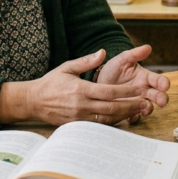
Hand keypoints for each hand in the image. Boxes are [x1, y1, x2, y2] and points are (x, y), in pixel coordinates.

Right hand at [0, 50, 147, 125]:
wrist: (32, 101)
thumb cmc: (51, 83)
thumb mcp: (67, 67)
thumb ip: (86, 61)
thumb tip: (102, 52)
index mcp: (80, 89)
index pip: (109, 92)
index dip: (126, 92)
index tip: (140, 90)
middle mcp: (81, 105)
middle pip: (111, 108)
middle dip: (130, 106)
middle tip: (145, 103)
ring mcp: (78, 118)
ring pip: (107, 119)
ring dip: (124, 115)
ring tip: (138, 111)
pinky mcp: (77, 126)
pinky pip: (98, 126)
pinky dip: (112, 122)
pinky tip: (122, 119)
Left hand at [97, 45, 169, 123]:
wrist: (99, 81)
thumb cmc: (114, 69)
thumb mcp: (122, 59)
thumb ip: (134, 54)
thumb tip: (148, 47)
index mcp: (145, 77)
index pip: (158, 80)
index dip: (163, 83)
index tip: (165, 86)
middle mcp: (144, 90)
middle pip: (157, 95)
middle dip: (161, 98)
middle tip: (162, 102)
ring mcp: (137, 101)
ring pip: (147, 107)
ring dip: (148, 108)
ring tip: (145, 109)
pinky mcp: (128, 110)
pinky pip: (133, 115)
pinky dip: (134, 117)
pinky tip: (131, 117)